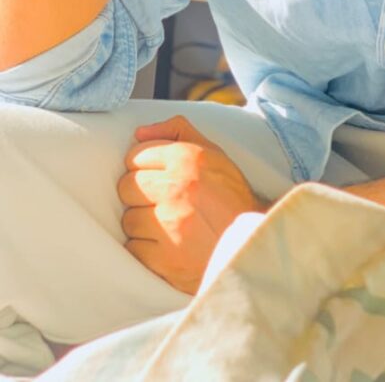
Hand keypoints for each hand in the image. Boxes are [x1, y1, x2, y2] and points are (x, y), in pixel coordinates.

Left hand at [118, 114, 267, 294]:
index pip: (135, 156)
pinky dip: (146, 249)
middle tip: (161, 201)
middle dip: (140, 194)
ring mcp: (168, 225)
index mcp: (186, 158)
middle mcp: (175, 188)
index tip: (157, 177)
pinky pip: (134, 248)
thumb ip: (177, 131)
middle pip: (126, 186)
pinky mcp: (164, 259)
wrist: (252, 244)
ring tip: (167, 224)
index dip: (144, 167)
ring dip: (142, 223)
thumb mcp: (213, 153)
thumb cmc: (231, 196)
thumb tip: (139, 131)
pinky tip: (167, 245)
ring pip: (128, 220)